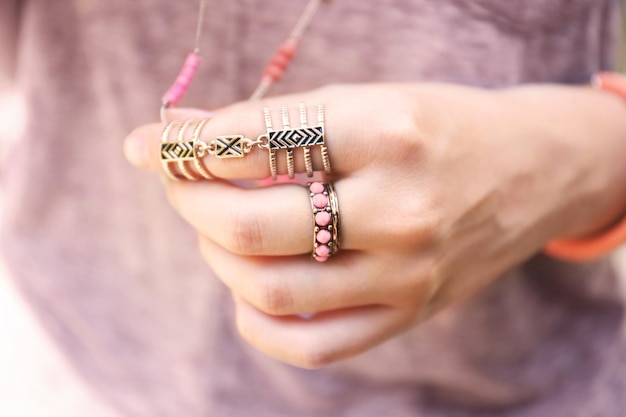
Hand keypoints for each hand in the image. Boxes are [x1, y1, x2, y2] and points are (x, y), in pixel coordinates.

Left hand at [124, 83, 625, 367]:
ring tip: (220, 227)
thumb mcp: (365, 100)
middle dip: (191, 199)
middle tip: (181, 182)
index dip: (186, 144)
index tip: (149, 143)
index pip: (256, 142)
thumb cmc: (440, 127)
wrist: (529, 171)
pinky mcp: (408, 313)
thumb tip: (180, 132)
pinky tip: (249, 288)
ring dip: (218, 254)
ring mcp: (406, 273)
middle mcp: (401, 209)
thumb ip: (274, 122)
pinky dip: (257, 320)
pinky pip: (310, 344)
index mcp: (390, 133)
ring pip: (270, 288)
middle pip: (251, 225)